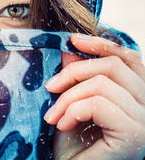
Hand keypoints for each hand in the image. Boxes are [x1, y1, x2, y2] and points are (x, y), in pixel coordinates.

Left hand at [44, 33, 144, 159]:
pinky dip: (73, 110)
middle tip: (50, 87)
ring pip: (103, 84)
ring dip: (68, 98)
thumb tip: (70, 49)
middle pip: (114, 66)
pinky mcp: (135, 133)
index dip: (102, 45)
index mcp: (138, 97)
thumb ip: (77, 77)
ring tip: (53, 116)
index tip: (73, 40)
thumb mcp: (72, 103)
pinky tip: (63, 125)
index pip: (129, 59)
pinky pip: (99, 104)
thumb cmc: (74, 145)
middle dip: (74, 72)